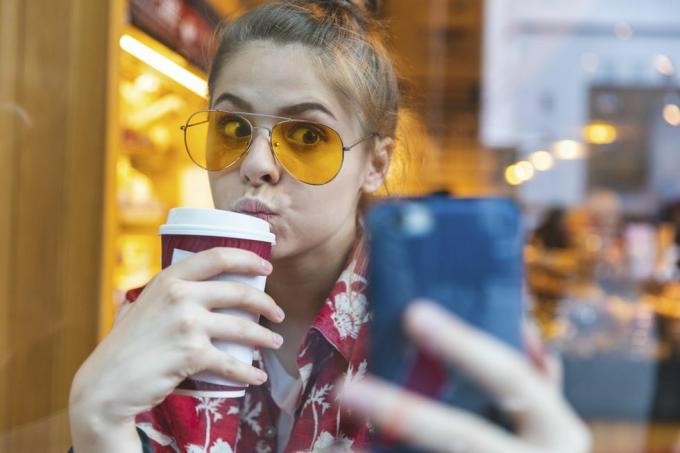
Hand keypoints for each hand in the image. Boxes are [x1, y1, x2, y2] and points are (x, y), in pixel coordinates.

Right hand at [69, 248, 284, 449]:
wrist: (107, 384)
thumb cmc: (122, 347)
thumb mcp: (138, 307)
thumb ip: (155, 296)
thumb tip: (159, 288)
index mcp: (170, 279)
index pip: (217, 257)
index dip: (248, 258)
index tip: (267, 265)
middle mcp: (181, 296)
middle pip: (239, 291)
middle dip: (266, 302)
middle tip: (278, 312)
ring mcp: (188, 324)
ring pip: (243, 327)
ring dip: (266, 336)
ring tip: (276, 341)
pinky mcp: (193, 354)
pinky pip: (232, 362)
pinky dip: (250, 371)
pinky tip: (259, 375)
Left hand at [340, 301, 590, 452]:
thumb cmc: (540, 447)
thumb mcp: (550, 416)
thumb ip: (534, 374)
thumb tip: (516, 322)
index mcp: (559, 428)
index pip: (512, 377)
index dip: (465, 346)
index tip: (414, 314)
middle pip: (464, 436)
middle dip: (403, 413)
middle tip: (346, 389)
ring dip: (388, 435)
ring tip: (342, 410)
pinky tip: (347, 450)